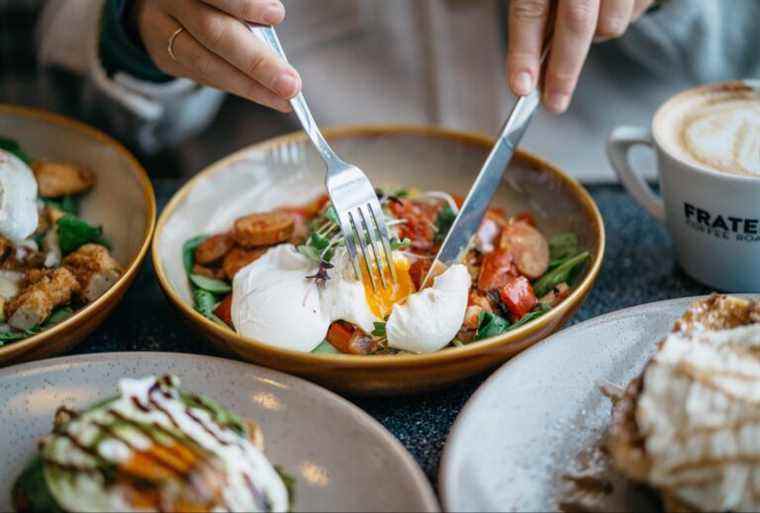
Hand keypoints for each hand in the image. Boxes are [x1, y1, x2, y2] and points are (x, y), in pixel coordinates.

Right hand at [134, 0, 299, 111]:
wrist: (161, 4)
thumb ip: (242, 5)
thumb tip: (272, 21)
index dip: (244, 5)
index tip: (276, 15)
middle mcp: (170, 4)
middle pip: (213, 34)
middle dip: (256, 63)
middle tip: (291, 84)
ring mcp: (163, 34)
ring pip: (207, 64)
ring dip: (251, 86)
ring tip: (284, 98)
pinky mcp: (165, 59)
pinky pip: (205, 77)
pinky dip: (239, 87)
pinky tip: (266, 96)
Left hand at [507, 0, 653, 112]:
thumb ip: (540, 12)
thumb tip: (532, 66)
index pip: (530, 12)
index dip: (524, 54)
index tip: (521, 88)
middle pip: (575, 25)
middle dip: (563, 71)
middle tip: (553, 102)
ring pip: (610, 25)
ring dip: (596, 36)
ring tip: (588, 20)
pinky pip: (635, 13)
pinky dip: (621, 18)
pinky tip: (608, 6)